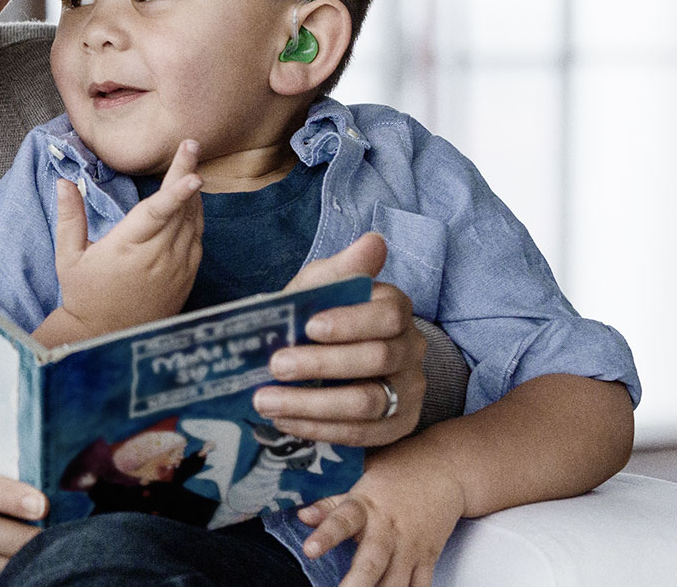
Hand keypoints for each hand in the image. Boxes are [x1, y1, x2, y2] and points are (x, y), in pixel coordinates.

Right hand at [50, 140, 203, 338]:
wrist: (105, 336)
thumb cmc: (84, 294)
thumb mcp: (68, 257)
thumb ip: (70, 217)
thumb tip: (64, 182)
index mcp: (127, 249)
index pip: (157, 214)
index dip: (177, 192)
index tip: (193, 172)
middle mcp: (157, 258)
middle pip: (179, 209)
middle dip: (186, 173)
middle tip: (191, 145)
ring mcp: (176, 269)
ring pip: (193, 223)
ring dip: (192, 194)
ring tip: (187, 167)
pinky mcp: (186, 278)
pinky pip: (196, 241)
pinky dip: (195, 218)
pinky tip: (190, 203)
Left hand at [251, 233, 425, 446]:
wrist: (325, 364)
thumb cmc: (319, 319)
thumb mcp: (320, 290)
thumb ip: (339, 271)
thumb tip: (373, 242)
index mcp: (395, 309)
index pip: (388, 314)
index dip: (350, 321)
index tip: (309, 327)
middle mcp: (411, 349)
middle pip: (377, 358)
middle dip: (321, 364)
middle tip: (275, 366)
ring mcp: (409, 390)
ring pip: (367, 402)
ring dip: (311, 404)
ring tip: (266, 401)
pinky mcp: (397, 425)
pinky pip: (361, 434)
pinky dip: (318, 429)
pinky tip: (284, 422)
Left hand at [297, 445, 466, 586]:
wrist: (444, 471)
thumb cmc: (397, 475)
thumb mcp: (359, 482)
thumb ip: (330, 504)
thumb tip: (301, 516)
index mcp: (366, 507)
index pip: (342, 521)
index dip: (325, 535)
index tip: (309, 550)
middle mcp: (389, 530)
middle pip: (372, 563)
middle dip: (356, 584)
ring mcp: (410, 547)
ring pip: (395, 583)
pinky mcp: (428, 559)